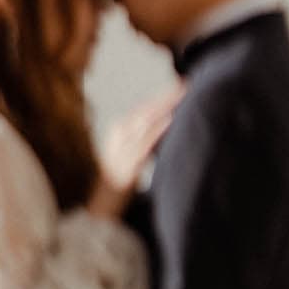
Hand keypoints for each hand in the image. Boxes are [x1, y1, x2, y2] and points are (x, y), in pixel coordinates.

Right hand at [88, 89, 182, 217]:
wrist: (103, 203)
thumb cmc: (121, 176)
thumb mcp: (129, 151)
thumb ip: (143, 137)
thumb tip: (166, 122)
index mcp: (119, 129)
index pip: (144, 108)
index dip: (162, 96)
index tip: (181, 87)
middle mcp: (119, 135)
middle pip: (146, 111)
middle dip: (166, 97)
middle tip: (186, 86)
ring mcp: (122, 149)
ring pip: (145, 122)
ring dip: (164, 108)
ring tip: (182, 97)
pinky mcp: (127, 163)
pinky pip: (145, 143)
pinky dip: (157, 129)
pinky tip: (170, 120)